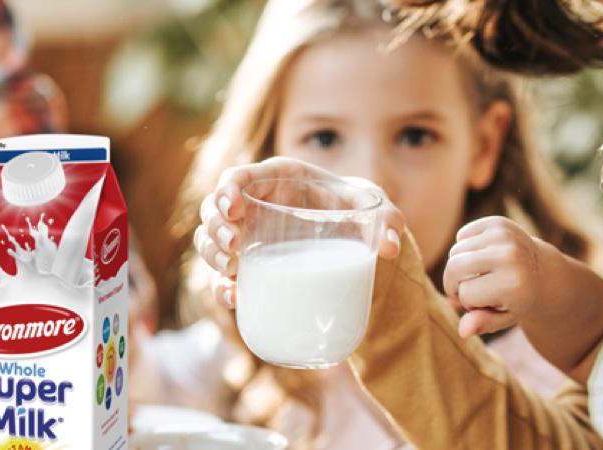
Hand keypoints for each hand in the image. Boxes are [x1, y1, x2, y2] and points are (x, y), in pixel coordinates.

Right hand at [192, 157, 405, 308]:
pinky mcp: (253, 267)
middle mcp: (258, 206)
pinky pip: (223, 275)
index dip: (226, 188)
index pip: (239, 176)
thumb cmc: (359, 212)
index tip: (232, 208)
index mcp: (279, 180)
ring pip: (211, 240)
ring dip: (212, 253)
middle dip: (215, 226)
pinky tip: (234, 297)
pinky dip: (221, 286)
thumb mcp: (375, 208)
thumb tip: (390, 247)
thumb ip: (388, 220)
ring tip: (232, 269)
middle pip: (215, 209)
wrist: (357, 240)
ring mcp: (250, 237)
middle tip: (234, 247)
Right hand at [443, 216, 565, 336]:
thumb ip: (482, 324)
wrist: (543, 272)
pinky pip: (461, 236)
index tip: (485, 303)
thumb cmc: (519, 299)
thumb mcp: (504, 317)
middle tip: (468, 289)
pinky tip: (483, 256)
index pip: (465, 294)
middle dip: (454, 283)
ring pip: (455, 252)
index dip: (470, 303)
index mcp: (512, 284)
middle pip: (453, 268)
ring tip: (480, 274)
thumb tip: (463, 332)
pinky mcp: (498, 222)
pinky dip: (466, 248)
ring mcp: (503, 235)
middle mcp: (509, 255)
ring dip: (461, 266)